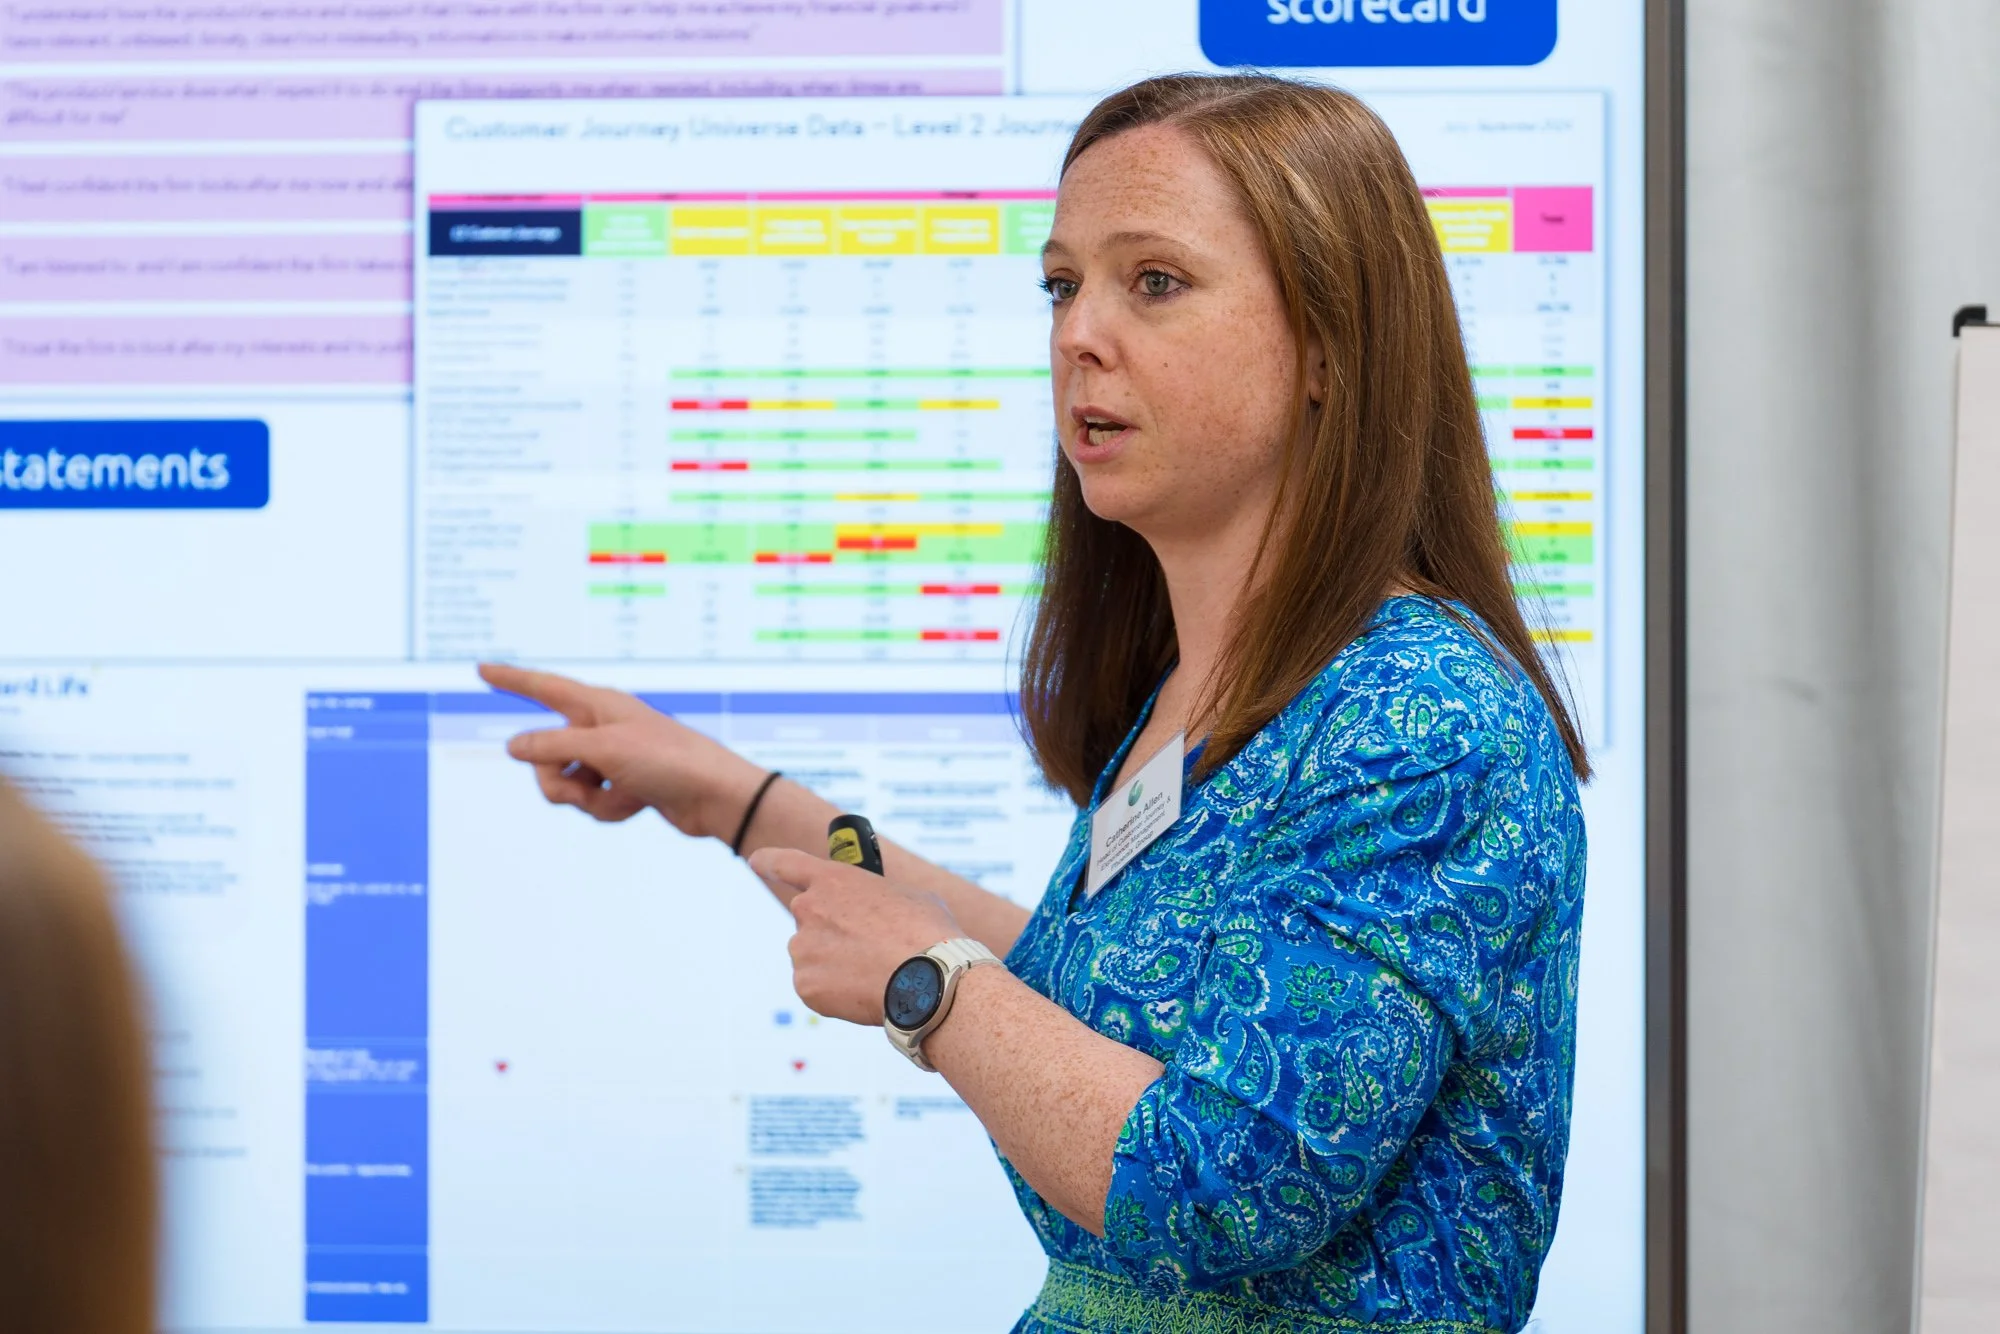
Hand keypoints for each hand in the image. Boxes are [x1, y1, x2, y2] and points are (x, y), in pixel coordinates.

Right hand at [478, 663, 767, 838]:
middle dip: (556, 782)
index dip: (510, 679)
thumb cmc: (666, 760)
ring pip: (565, 785)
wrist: (714, 797)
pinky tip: (637, 806)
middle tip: (586, 788)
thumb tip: (513, 746)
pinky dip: (608, 810)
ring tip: (623, 796)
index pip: (543, 687)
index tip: (481, 668)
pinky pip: (592, 803)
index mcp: (598, 704)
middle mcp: (601, 727)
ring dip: (587, 800)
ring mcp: (610, 758)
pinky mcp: (622, 785)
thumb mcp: (603, 750)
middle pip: (544, 755)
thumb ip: (552, 746)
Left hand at [748, 847, 963, 1026]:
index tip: (756, 861)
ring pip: (811, 955)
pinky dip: (834, 992)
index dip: (769, 861)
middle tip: (863, 947)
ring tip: (873, 972)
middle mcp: (809, 910)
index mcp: (834, 880)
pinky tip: (864, 991)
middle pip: (808, 919)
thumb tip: (884, 914)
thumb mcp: (909, 897)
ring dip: (833, 963)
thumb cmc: (928, 934)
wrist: (927, 980)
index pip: (786, 863)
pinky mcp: (805, 985)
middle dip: (829, 931)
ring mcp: (803, 948)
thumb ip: (881, 898)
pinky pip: (815, 987)